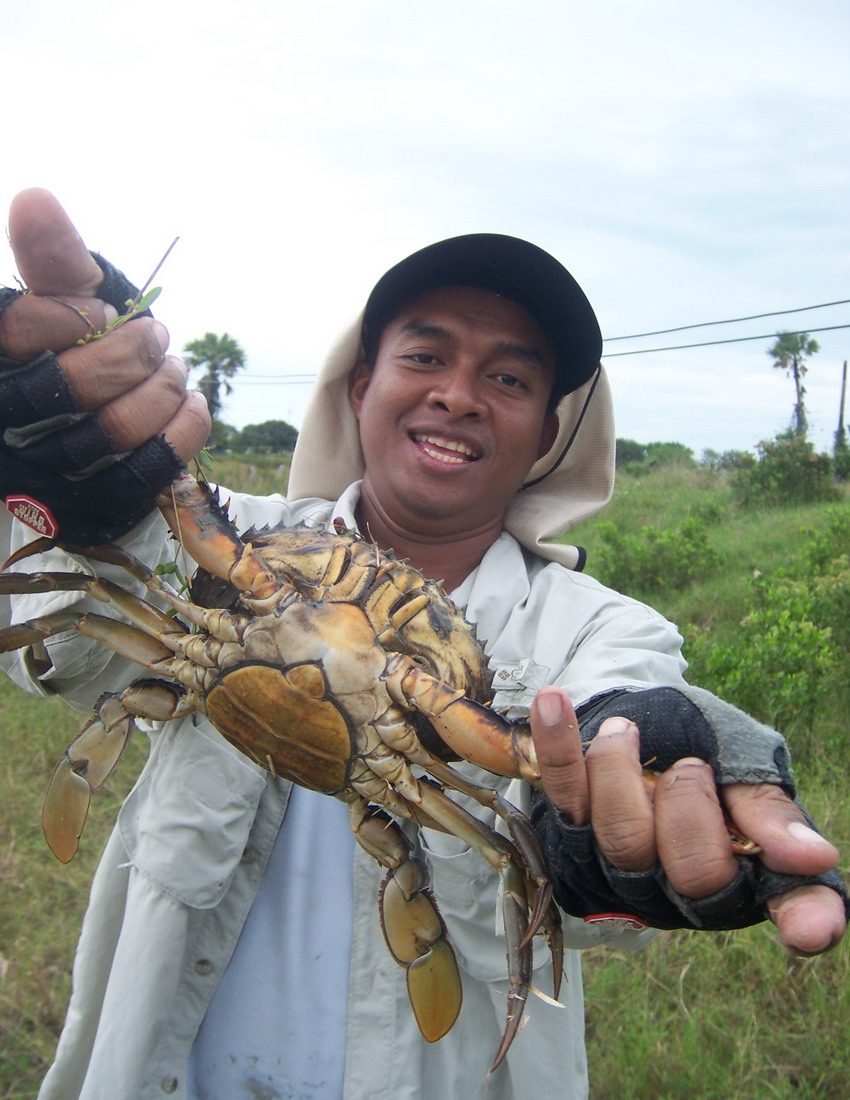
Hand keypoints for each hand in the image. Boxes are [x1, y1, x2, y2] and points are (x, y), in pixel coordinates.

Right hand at [2, 188, 208, 461]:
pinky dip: (186, 425)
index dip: (79, 315)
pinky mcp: (97, 503)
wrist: (97, 423)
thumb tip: (36, 199)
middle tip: (157, 337)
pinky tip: (190, 402)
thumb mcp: (63, 300)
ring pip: (118, 428)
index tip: (103, 312)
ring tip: (172, 369)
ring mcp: (52, 473)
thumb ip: (53, 257)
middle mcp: (9, 424)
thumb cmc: (76, 348)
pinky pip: (153, 467)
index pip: (25, 330)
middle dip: (134, 351)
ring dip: (163, 386)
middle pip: (79, 384)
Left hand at [531, 686, 845, 954]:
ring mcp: (622, 870)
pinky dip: (558, 741)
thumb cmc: (702, 744)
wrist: (640, 720)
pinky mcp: (568, 834)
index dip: (805, 920)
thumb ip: (766, 807)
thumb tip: (813, 857)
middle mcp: (685, 890)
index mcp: (749, 872)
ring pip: (622, 838)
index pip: (791, 907)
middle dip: (689, 801)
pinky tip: (554, 700)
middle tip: (688, 763)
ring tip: (628, 730)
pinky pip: (561, 792)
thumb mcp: (743, 759)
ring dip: (623, 768)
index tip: (808, 929)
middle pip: (692, 873)